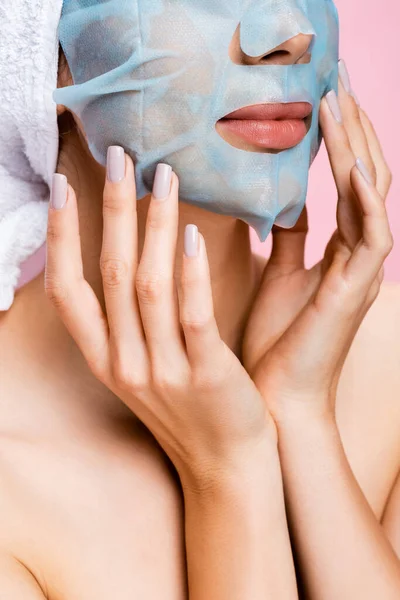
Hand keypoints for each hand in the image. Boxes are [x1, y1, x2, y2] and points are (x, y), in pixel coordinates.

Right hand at [45, 156, 273, 487]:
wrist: (226, 465)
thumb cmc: (189, 408)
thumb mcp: (146, 366)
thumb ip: (133, 320)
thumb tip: (137, 258)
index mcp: (104, 359)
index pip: (68, 291)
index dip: (63, 237)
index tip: (65, 187)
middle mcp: (123, 364)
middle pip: (109, 275)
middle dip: (112, 211)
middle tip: (120, 156)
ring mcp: (162, 371)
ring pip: (148, 287)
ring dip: (153, 226)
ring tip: (165, 176)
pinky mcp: (205, 376)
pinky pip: (191, 317)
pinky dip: (188, 275)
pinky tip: (191, 235)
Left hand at [243, 80, 392, 422]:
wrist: (277, 400)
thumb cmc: (276, 342)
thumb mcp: (279, 275)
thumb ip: (287, 235)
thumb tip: (278, 197)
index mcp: (341, 250)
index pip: (348, 180)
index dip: (339, 137)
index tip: (321, 95)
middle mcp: (358, 255)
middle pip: (365, 175)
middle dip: (352, 126)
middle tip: (336, 76)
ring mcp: (362, 272)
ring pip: (371, 195)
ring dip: (355, 147)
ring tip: (337, 99)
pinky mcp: (354, 292)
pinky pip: (370, 234)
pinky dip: (362, 197)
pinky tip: (348, 164)